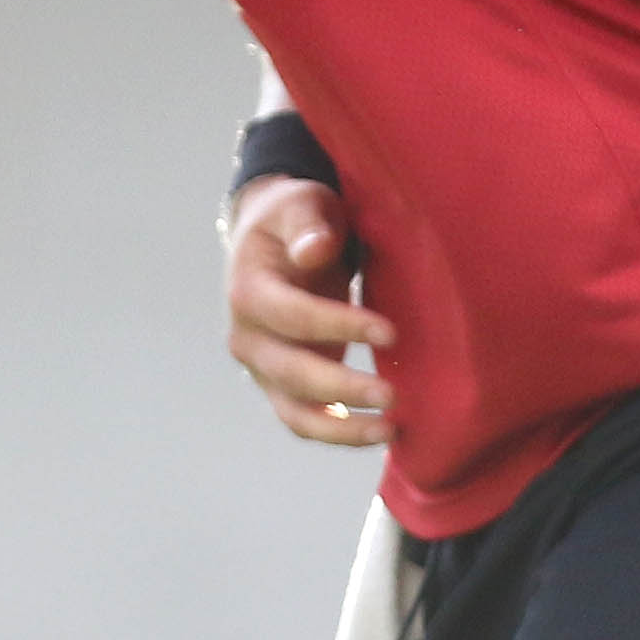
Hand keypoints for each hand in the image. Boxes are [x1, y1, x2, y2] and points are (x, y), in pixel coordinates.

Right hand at [224, 175, 393, 446]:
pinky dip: (339, 433)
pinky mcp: (283, 387)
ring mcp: (263, 368)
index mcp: (247, 290)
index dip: (338, 327)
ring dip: (340, 428)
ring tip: (390, 431)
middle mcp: (247, 337)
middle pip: (290, 372)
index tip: (389, 332)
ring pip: (294, 411)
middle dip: (341, 386)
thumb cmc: (295, 220)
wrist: (274, 244)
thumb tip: (314, 249)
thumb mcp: (301, 205)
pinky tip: (382, 434)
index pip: (291, 316)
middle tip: (393, 395)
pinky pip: (306, 422)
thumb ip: (308, 224)